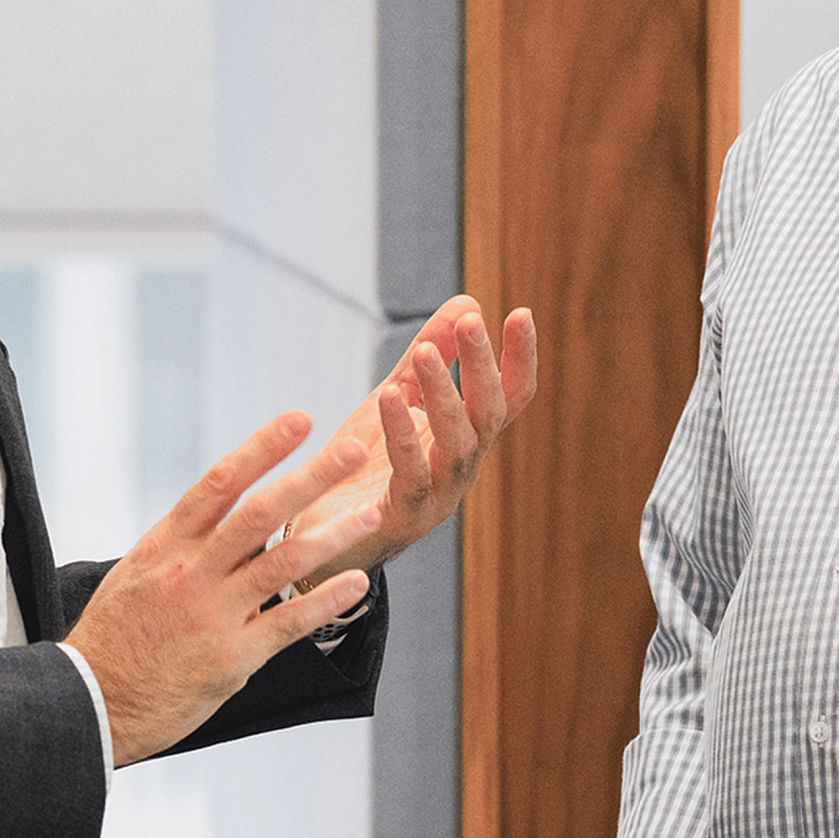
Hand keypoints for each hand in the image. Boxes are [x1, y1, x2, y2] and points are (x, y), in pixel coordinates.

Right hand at [66, 411, 381, 767]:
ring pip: (284, 562)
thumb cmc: (116, 636)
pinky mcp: (231, 658)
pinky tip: (357, 583)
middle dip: (312, 477)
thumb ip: (185, 542)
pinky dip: (326, 600)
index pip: (221, 482)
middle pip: (261, 512)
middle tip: (354, 449)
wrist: (92, 703)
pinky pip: (289, 622)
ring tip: (372, 514)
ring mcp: (213, 614)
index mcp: (167, 545)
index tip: (301, 419)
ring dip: (335, 535)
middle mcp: (191, 572)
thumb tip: (228, 509)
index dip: (264, 447)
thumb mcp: (139, 572)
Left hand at [287, 296, 537, 586]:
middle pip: (489, 414)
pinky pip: (411, 474)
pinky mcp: (403, 516)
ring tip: (422, 352)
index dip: (519, 358)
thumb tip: (467, 301)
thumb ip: (429, 358)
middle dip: (481, 366)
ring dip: (444, 395)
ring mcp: (438, 495)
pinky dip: (401, 435)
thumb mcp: (397, 399)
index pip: (509, 396)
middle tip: (470, 322)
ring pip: (456, 443)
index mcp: (467, 438)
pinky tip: (388, 399)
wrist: (318, 536)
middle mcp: (462, 466)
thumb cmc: (363, 464)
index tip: (520, 313)